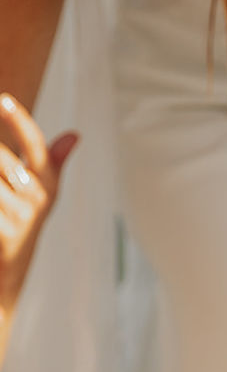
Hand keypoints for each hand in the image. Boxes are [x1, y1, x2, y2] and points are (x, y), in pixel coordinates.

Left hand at [0, 93, 77, 320]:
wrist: (7, 272)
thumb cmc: (18, 221)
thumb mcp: (40, 192)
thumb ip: (52, 161)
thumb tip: (74, 135)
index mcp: (46, 186)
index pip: (37, 148)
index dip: (21, 123)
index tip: (4, 99)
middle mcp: (36, 201)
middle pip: (2, 158)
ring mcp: (17, 219)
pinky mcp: (3, 234)